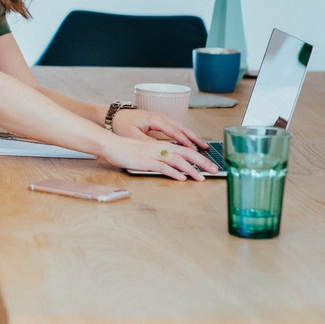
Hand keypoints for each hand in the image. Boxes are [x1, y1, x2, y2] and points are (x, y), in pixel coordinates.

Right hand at [99, 134, 218, 180]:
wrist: (110, 144)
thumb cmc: (125, 149)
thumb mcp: (145, 152)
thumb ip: (158, 159)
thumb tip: (172, 167)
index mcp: (161, 146)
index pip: (185, 150)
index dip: (199, 157)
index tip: (210, 164)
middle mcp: (159, 148)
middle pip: (186, 153)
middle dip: (202, 162)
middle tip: (215, 170)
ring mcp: (152, 154)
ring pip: (177, 160)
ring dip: (191, 169)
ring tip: (202, 178)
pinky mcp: (144, 161)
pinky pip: (162, 167)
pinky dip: (173, 172)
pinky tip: (181, 178)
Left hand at [110, 108, 208, 149]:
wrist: (113, 115)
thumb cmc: (121, 124)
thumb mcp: (133, 136)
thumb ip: (149, 143)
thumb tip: (163, 151)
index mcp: (156, 119)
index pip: (175, 132)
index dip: (186, 142)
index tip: (195, 150)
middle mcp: (161, 116)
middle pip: (182, 127)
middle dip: (195, 138)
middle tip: (206, 148)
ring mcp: (161, 117)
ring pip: (180, 126)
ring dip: (191, 135)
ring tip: (202, 145)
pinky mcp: (159, 120)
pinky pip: (176, 126)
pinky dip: (184, 133)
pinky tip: (189, 141)